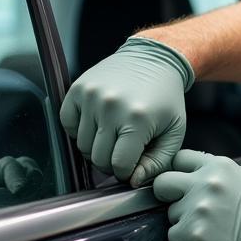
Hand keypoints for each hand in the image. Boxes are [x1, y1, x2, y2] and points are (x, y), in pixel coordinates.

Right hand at [60, 37, 193, 186]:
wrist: (153, 59)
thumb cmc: (165, 98)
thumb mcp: (174, 132)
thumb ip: (158, 162)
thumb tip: (133, 181)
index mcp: (137, 119)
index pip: (119, 165)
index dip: (126, 172)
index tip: (133, 165)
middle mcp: (110, 106)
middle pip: (97, 158)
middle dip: (111, 163)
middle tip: (123, 152)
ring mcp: (90, 96)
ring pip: (81, 145)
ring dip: (96, 148)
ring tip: (113, 136)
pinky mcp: (77, 89)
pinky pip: (67, 125)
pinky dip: (79, 131)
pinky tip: (98, 124)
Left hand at [152, 149, 240, 240]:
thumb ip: (216, 176)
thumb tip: (193, 179)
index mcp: (218, 167)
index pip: (179, 159)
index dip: (177, 173)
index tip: (180, 184)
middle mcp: (205, 183)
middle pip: (163, 183)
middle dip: (168, 196)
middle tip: (183, 207)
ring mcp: (198, 209)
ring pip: (171, 214)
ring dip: (184, 223)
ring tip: (210, 228)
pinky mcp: (194, 234)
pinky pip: (174, 237)